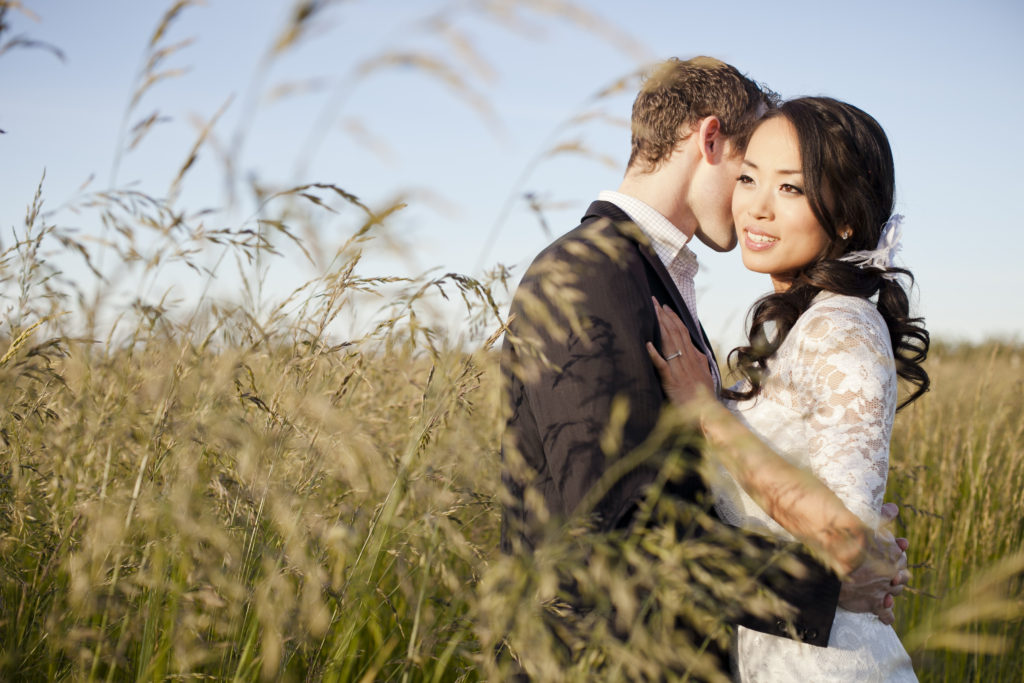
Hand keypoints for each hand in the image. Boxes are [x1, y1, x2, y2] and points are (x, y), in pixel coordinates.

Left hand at [645, 298, 713, 404]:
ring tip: (652, 313)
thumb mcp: (704, 373)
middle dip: (664, 316)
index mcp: (694, 356)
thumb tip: (696, 350)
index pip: (683, 332)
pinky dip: (654, 354)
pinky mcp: (671, 381)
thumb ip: (699, 360)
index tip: (665, 307)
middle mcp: (687, 359)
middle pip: (675, 332)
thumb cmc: (703, 396)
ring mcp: (679, 369)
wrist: (706, 412)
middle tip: (653, 302)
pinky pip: (662, 365)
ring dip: (660, 327)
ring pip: (669, 343)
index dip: (673, 318)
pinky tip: (647, 344)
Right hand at [837, 503, 910, 624]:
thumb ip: (882, 516)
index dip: (898, 550)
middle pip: (902, 575)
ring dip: (893, 591)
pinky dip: (887, 615)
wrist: (832, 558)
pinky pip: (884, 612)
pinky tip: (888, 617)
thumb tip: (894, 507)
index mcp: (892, 554)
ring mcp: (882, 589)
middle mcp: (891, 573)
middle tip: (895, 574)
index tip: (898, 548)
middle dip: (899, 574)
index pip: (900, 555)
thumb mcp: (866, 523)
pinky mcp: (872, 603)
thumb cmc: (849, 538)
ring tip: (889, 591)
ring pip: (895, 592)